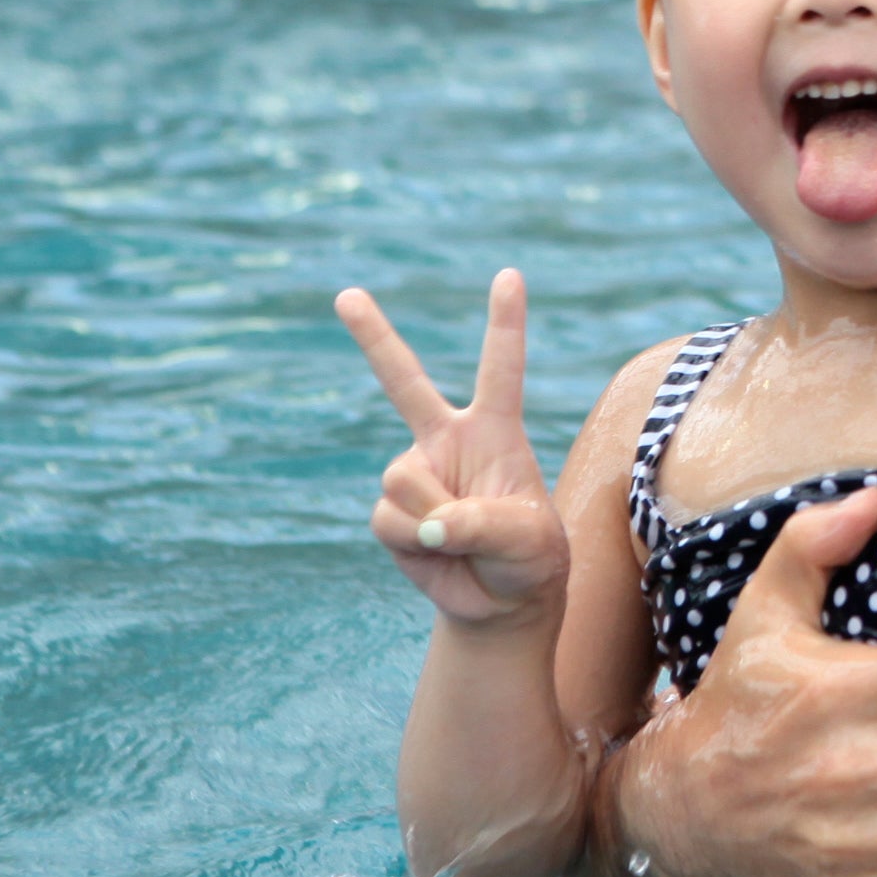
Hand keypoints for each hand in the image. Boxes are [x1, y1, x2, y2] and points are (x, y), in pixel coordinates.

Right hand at [343, 273, 567, 625]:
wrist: (501, 602)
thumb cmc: (529, 559)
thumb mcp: (529, 541)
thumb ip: (484, 525)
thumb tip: (427, 525)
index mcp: (495, 430)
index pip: (500, 368)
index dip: (505, 323)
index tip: (509, 275)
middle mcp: (448, 442)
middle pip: (404, 381)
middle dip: (373, 337)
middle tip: (346, 294)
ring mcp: (415, 474)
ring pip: (403, 481)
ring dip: (434, 518)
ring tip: (463, 540)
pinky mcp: (390, 511)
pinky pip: (390, 521)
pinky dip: (414, 543)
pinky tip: (436, 553)